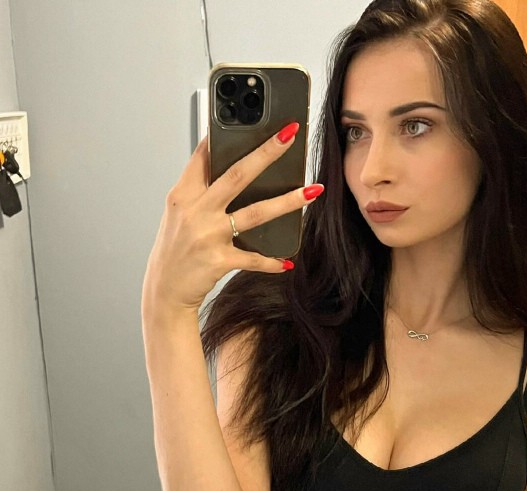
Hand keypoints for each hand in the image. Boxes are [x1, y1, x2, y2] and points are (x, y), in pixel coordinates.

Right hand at [142, 125, 323, 313]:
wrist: (164, 292)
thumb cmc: (175, 252)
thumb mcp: (179, 216)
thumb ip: (200, 194)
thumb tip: (232, 173)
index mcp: (182, 196)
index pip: (203, 157)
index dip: (222, 134)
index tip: (244, 113)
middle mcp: (194, 211)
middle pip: (237, 175)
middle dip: (267, 152)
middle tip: (291, 133)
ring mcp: (207, 235)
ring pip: (255, 212)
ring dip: (287, 201)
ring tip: (313, 190)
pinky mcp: (218, 260)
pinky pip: (252, 258)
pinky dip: (271, 261)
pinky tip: (286, 262)